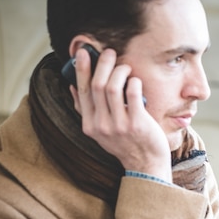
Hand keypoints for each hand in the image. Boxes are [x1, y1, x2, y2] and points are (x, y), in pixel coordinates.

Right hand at [70, 46, 171, 181]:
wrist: (146, 165)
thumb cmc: (126, 145)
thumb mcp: (100, 132)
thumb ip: (87, 112)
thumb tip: (72, 87)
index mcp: (90, 125)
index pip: (82, 91)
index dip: (81, 69)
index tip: (83, 52)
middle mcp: (102, 125)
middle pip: (97, 85)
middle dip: (103, 63)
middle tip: (110, 52)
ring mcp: (119, 125)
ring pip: (113, 87)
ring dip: (120, 70)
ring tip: (125, 66)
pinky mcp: (137, 123)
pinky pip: (133, 93)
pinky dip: (133, 82)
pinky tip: (136, 79)